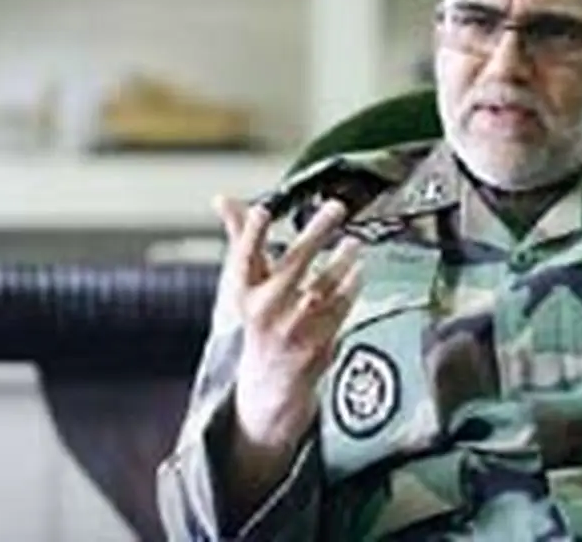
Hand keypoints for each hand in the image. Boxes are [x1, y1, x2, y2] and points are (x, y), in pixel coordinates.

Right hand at [213, 195, 362, 449]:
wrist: (269, 383)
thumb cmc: (260, 319)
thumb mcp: (246, 283)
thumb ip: (240, 238)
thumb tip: (221, 199)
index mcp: (244, 293)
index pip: (244, 258)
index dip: (251, 233)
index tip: (261, 209)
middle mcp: (266, 311)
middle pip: (293, 265)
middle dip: (315, 233)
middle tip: (336, 206)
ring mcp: (293, 329)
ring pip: (324, 286)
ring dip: (342, 260)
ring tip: (354, 241)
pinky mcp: (318, 343)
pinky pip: (341, 307)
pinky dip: (352, 286)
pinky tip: (359, 270)